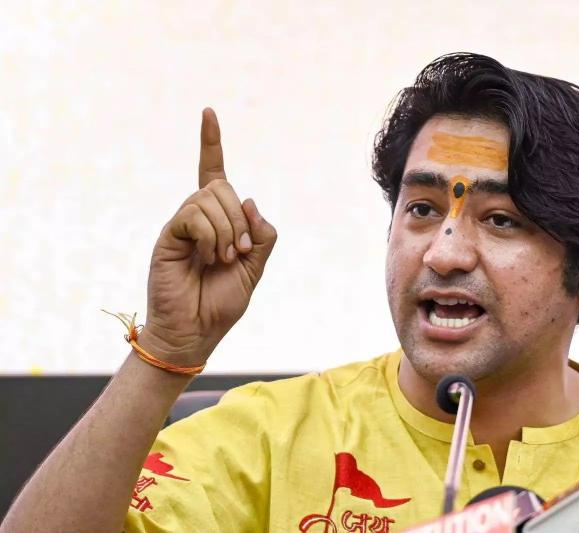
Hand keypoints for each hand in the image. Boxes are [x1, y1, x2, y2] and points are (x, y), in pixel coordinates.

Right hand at [139, 108, 276, 364]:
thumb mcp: (255, 268)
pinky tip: (206, 258)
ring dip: (226, 231)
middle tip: (238, 251)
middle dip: (238, 219)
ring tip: (222, 259)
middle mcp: (198, 217)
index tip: (208, 111)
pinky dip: (209, 236)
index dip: (211, 143)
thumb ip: (261, 235)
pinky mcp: (169, 235)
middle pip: (222, 187)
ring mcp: (182, 225)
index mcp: (220, 221)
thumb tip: (249, 200)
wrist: (195, 331)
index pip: (214, 174)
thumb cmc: (222, 302)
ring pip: (210, 199)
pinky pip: (194, 215)